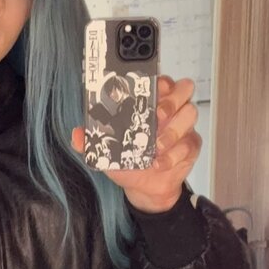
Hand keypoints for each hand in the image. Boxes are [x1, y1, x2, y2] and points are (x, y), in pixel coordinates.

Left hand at [71, 75, 202, 212]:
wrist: (146, 187)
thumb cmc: (130, 161)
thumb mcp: (107, 150)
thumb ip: (93, 139)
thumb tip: (77, 134)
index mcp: (151, 103)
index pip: (161, 81)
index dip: (159, 82)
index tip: (150, 90)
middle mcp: (170, 110)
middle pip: (184, 88)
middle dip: (171, 99)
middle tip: (157, 115)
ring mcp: (183, 126)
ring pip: (190, 113)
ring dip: (173, 130)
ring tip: (156, 146)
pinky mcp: (191, 145)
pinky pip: (190, 143)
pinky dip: (174, 154)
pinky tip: (160, 163)